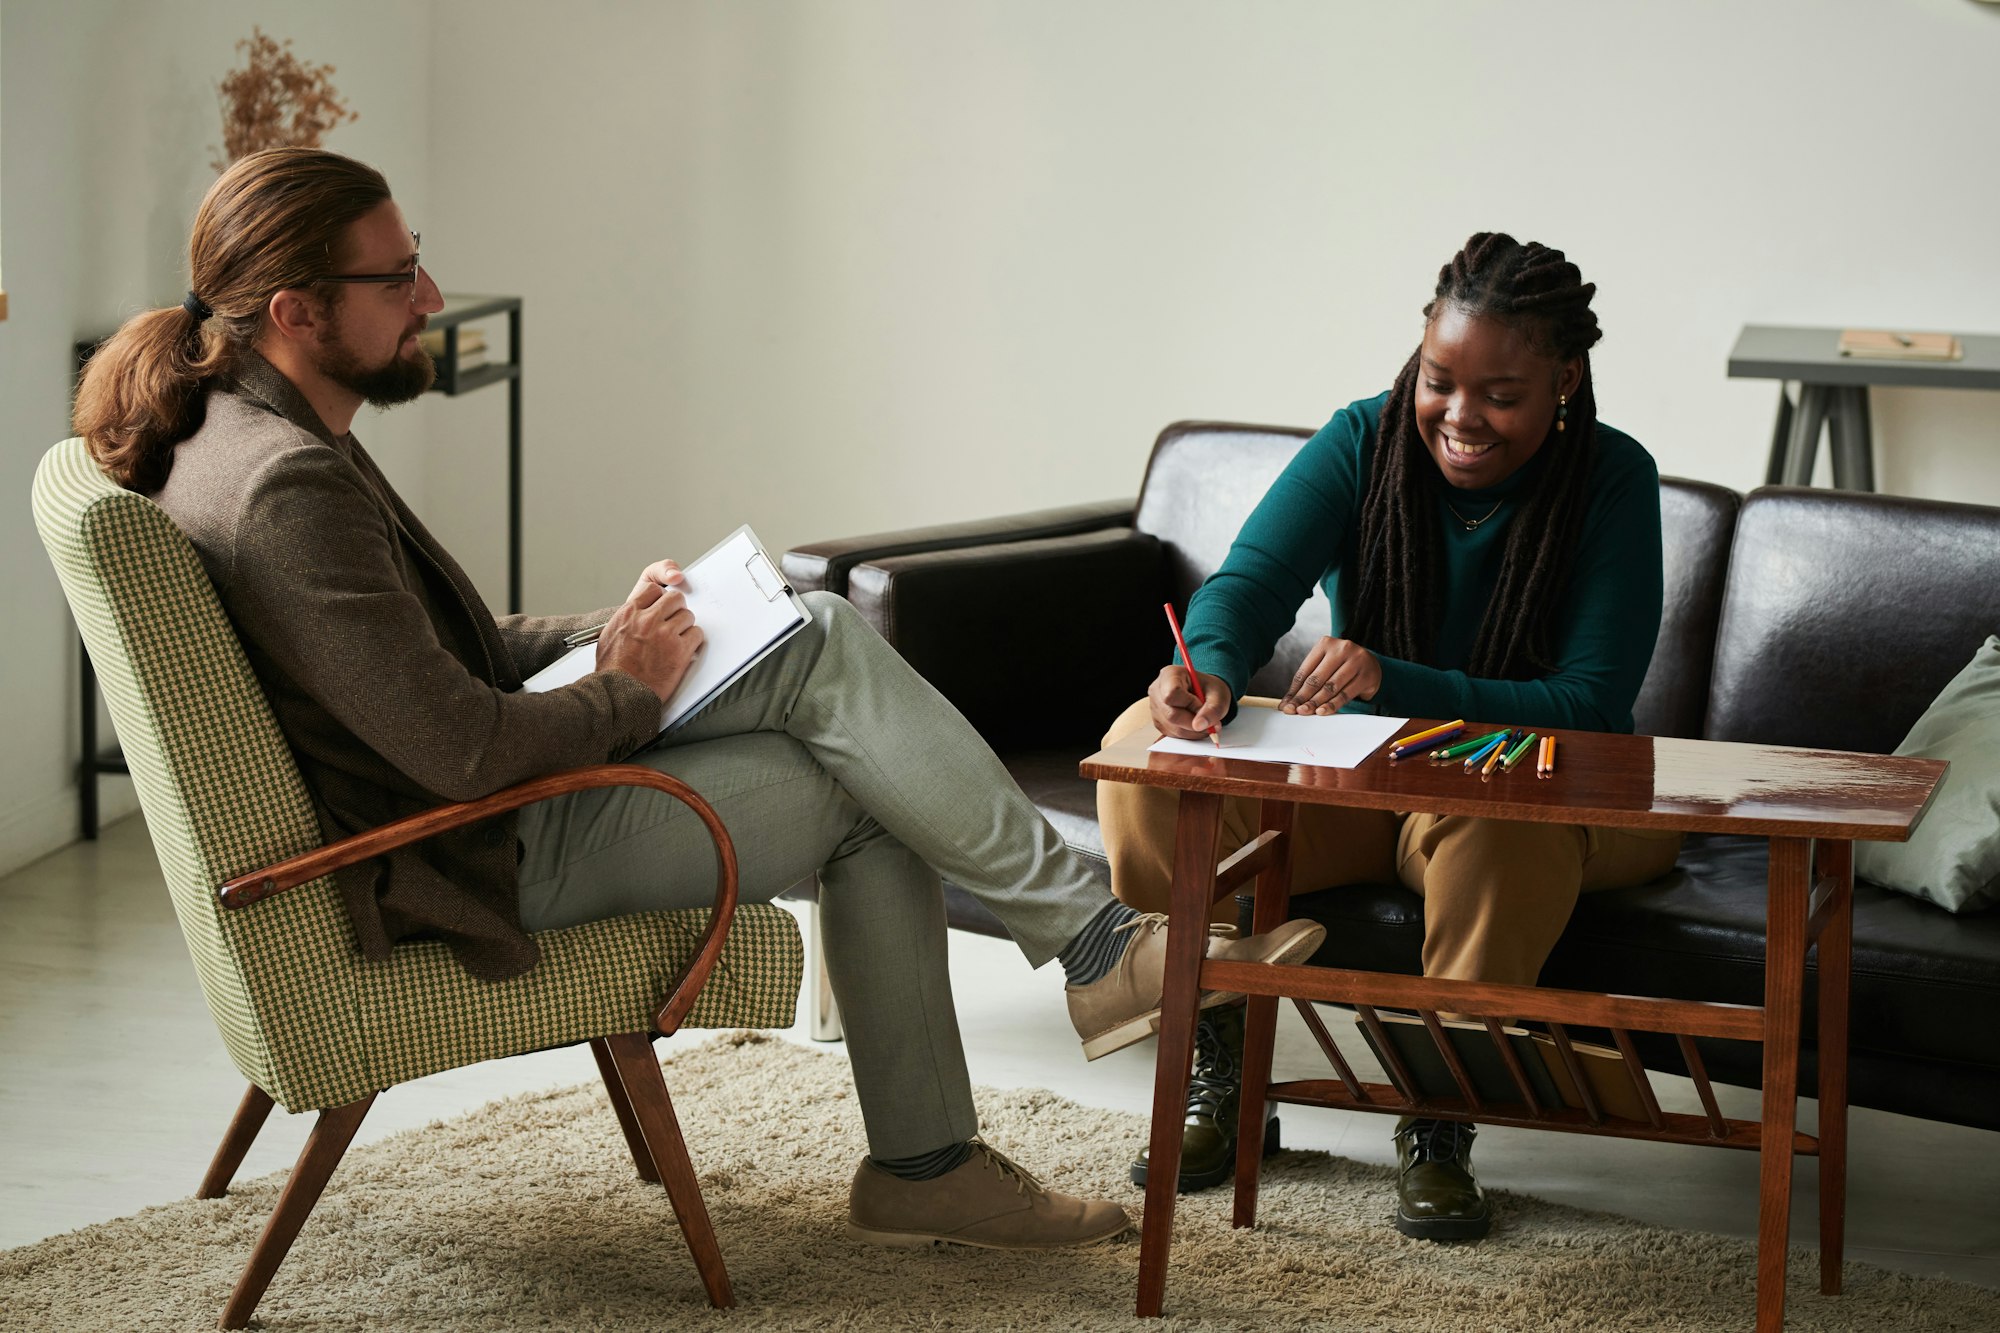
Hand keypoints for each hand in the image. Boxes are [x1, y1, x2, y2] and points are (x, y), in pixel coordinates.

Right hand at [596, 560, 703, 701]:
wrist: (620, 693)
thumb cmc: (613, 671)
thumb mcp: (608, 637)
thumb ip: (625, 622)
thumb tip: (633, 618)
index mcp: (629, 614)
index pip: (653, 589)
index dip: (661, 597)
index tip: (663, 605)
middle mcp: (647, 620)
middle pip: (675, 598)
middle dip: (677, 608)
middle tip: (676, 619)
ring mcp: (665, 634)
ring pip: (688, 615)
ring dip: (686, 626)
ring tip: (679, 638)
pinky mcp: (680, 651)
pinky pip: (697, 635)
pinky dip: (693, 641)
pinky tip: (686, 648)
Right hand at [1147, 665, 1231, 739]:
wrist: (1205, 693)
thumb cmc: (1209, 689)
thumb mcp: (1219, 695)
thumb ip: (1213, 710)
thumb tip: (1199, 726)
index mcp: (1170, 675)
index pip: (1172, 694)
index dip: (1190, 705)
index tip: (1203, 706)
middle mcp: (1157, 690)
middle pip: (1171, 714)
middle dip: (1194, 723)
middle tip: (1210, 723)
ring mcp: (1155, 707)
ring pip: (1172, 727)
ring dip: (1193, 731)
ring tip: (1205, 724)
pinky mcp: (1158, 722)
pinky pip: (1172, 734)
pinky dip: (1187, 734)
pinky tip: (1195, 726)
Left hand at [1281, 637, 1380, 713]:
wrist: (1372, 664)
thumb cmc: (1342, 666)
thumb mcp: (1325, 665)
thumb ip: (1309, 680)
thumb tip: (1288, 701)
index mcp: (1326, 643)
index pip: (1305, 671)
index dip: (1294, 690)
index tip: (1286, 704)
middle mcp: (1342, 648)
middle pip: (1317, 678)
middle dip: (1303, 697)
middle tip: (1293, 710)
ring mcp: (1356, 660)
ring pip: (1331, 687)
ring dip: (1316, 702)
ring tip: (1305, 712)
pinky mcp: (1366, 675)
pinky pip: (1345, 694)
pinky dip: (1332, 704)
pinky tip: (1323, 711)